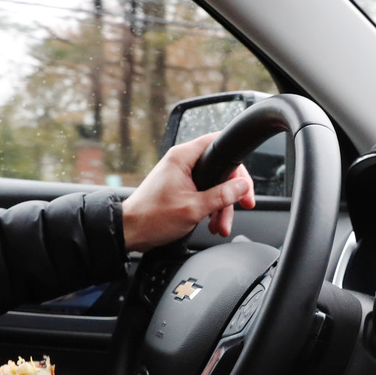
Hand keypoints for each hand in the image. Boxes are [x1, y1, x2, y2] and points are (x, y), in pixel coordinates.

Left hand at [122, 133, 256, 251]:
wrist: (130, 231)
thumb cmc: (152, 217)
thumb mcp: (193, 208)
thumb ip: (221, 196)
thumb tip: (241, 187)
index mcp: (182, 157)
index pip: (218, 143)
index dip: (236, 162)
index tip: (245, 184)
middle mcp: (182, 161)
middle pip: (220, 168)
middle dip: (231, 192)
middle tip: (243, 205)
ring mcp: (181, 175)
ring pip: (213, 184)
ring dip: (221, 206)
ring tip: (221, 225)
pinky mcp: (180, 188)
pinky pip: (203, 193)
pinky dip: (210, 208)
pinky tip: (213, 223)